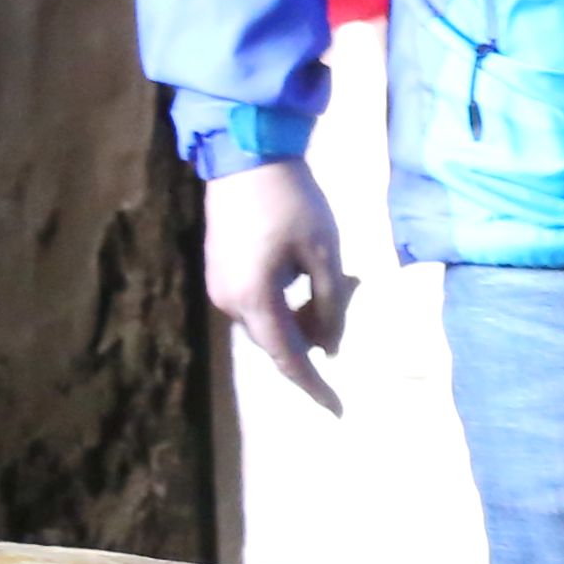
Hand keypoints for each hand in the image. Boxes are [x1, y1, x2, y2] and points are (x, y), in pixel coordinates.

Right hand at [203, 157, 351, 414]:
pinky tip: (302, 273)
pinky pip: (254, 302)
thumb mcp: (324, 253)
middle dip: (312, 335)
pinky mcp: (219, 270)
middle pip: (276, 340)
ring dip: (297, 315)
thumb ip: (330, 305)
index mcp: (254, 301)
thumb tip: (330, 346)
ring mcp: (218, 286)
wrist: (245, 154)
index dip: (313, 386)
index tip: (337, 409)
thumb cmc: (292, 202)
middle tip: (344, 298)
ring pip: (266, 321)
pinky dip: (282, 301)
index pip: (288, 358)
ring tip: (328, 280)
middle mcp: (228, 302)